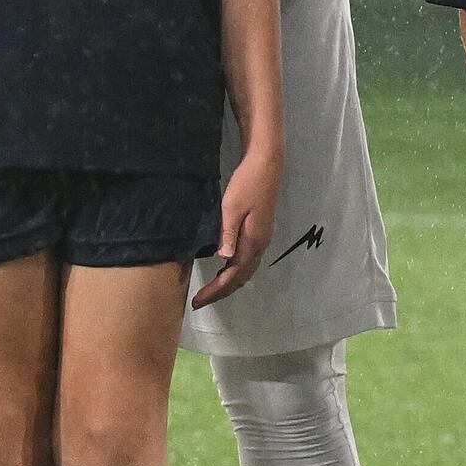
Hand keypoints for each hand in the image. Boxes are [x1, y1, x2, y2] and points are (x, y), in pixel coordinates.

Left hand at [191, 148, 282, 308]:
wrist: (267, 164)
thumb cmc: (247, 183)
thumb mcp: (232, 206)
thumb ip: (228, 232)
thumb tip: (223, 258)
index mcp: (253, 241)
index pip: (233, 274)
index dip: (216, 290)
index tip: (198, 301)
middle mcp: (260, 244)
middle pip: (241, 277)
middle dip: (221, 291)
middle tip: (200, 301)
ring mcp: (262, 238)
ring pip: (246, 270)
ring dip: (229, 283)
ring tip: (210, 291)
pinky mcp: (260, 232)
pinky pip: (248, 260)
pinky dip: (235, 271)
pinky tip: (225, 269)